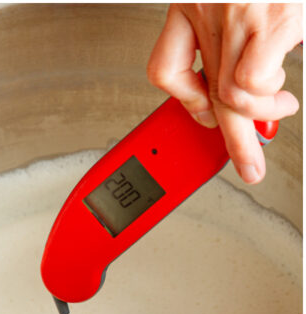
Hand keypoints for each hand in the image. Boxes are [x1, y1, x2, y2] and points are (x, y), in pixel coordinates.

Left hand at [148, 4, 301, 183]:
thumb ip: (238, 30)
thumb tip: (253, 77)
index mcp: (192, 2)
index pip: (164, 68)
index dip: (183, 101)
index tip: (202, 114)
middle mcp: (208, 10)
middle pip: (203, 92)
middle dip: (228, 138)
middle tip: (245, 164)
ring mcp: (239, 16)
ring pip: (228, 95)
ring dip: (257, 114)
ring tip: (278, 107)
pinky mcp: (274, 20)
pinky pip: (251, 82)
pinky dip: (268, 94)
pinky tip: (282, 87)